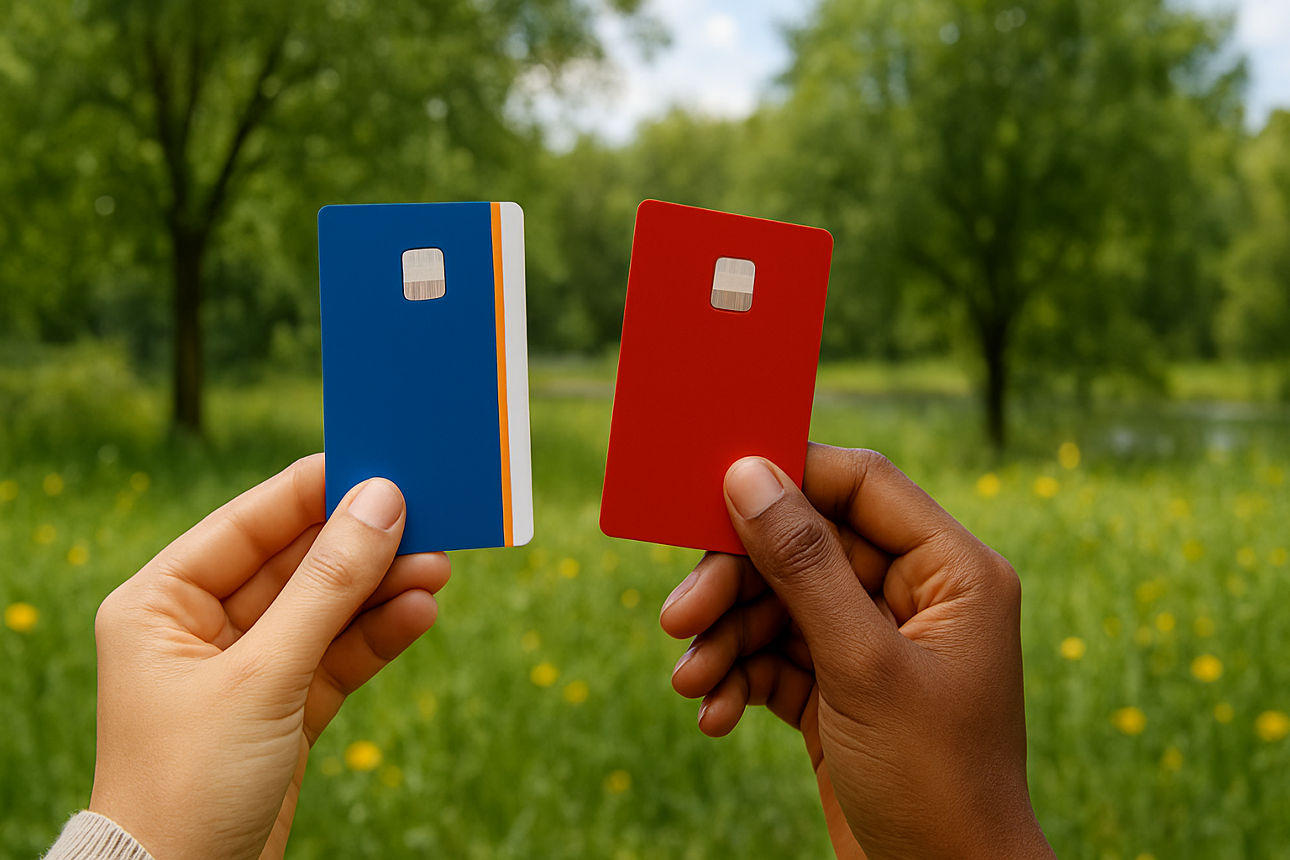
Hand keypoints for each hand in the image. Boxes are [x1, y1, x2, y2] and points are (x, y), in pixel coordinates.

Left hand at [88, 454, 449, 859]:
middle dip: (361, 545)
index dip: (314, 493)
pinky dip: (378, 635)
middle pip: (296, 563)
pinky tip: (420, 612)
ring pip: (325, 608)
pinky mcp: (284, 707)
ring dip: (380, 588)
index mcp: (161, 602)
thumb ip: (328, 586)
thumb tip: (381, 502)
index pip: (248, 523)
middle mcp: (200, 626)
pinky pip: (338, 654)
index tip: (378, 465)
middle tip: (427, 516)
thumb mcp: (264, 674)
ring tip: (440, 566)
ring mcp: (246, 668)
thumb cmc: (191, 780)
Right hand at [660, 445, 1053, 858]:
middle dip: (736, 582)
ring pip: (778, 604)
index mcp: (951, 571)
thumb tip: (748, 474)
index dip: (786, 478)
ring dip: (727, 639)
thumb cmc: (933, 781)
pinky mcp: (838, 690)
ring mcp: (872, 644)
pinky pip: (774, 656)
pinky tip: (717, 714)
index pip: (859, 486)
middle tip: (678, 617)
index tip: (711, 488)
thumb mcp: (862, 666)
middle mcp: (913, 596)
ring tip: (692, 683)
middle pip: (803, 547)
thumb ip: (803, 565)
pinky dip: (740, 678)